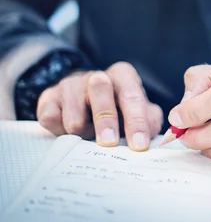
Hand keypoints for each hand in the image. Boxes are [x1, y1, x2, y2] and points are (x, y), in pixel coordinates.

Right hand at [37, 62, 162, 150]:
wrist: (82, 99)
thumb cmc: (117, 108)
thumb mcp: (139, 111)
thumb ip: (150, 120)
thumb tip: (151, 135)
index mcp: (123, 76)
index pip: (132, 95)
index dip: (136, 121)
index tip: (139, 144)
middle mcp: (97, 76)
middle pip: (100, 91)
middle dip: (106, 120)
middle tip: (109, 143)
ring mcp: (70, 85)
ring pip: (74, 111)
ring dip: (82, 131)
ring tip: (89, 136)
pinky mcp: (49, 97)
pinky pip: (50, 118)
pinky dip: (59, 130)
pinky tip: (67, 132)